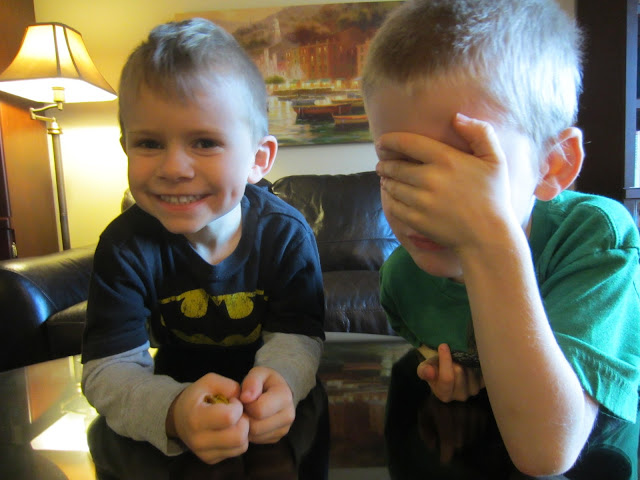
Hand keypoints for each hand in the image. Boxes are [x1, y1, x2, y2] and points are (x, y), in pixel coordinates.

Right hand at [167, 372, 248, 463]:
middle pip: (239, 436)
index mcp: (196, 418)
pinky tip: (228, 430)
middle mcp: (199, 440)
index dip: (237, 406)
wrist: (178, 418)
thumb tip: (245, 398)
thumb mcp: (209, 382)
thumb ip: (228, 385)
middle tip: (237, 413)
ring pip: (241, 446)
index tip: (232, 402)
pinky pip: (236, 452)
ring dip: (242, 431)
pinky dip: (237, 441)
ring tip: (233, 422)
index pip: (229, 417)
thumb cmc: (196, 397)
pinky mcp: (210, 460)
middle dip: (244, 421)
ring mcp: (204, 453)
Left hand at [240, 366, 295, 443]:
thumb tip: (246, 398)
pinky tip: (252, 419)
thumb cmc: (265, 381)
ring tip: (248, 412)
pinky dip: (250, 432)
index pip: (259, 410)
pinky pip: (257, 440)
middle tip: (243, 407)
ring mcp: (284, 429)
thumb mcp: (259, 373)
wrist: (278, 391)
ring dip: (246, 425)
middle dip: (245, 417)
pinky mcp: (277, 438)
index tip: (245, 398)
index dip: (246, 405)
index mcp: (285, 397)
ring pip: (255, 436)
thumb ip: (252, 381)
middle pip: (256, 427)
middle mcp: (288, 416)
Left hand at [375, 113, 514, 251]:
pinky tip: (393, 197)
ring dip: (386, 181)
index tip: (381, 142)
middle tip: (382, 164)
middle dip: (384, 164)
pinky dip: (390, 199)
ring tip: (386, 179)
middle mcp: (430, 178)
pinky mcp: (416, 220)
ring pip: (392, 186)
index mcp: (446, 159)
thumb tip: (456, 117)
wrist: (488, 237)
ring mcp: (421, 201)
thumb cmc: (493, 196)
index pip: (407, 143)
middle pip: (394, 166)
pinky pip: (393, 206)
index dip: (389, 141)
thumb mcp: (495, 160)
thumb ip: (480, 133)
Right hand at [417, 344, 484, 401]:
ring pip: (472, 371)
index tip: (443, 346)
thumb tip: (429, 372)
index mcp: (444, 394)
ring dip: (465, 360)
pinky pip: (483, 371)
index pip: (447, 378)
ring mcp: (473, 391)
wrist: (447, 371)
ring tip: (460, 357)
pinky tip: (470, 359)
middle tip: (452, 353)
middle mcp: (460, 396)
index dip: (445, 361)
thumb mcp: (425, 368)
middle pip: (459, 372)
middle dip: (455, 360)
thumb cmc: (435, 369)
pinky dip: (477, 363)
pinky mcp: (483, 384)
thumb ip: (424, 371)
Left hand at [418, 391, 488, 463]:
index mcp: (443, 413)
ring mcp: (472, 412)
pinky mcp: (481, 412)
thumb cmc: (435, 403)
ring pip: (470, 439)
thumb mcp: (424, 414)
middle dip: (453, 445)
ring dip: (463, 441)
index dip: (446, 453)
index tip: (444, 460)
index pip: (448, 440)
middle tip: (449, 442)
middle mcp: (460, 413)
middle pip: (460, 442)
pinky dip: (472, 435)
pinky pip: (479, 433)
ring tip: (456, 435)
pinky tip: (465, 429)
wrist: (450, 385)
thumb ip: (425, 432)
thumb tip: (433, 447)